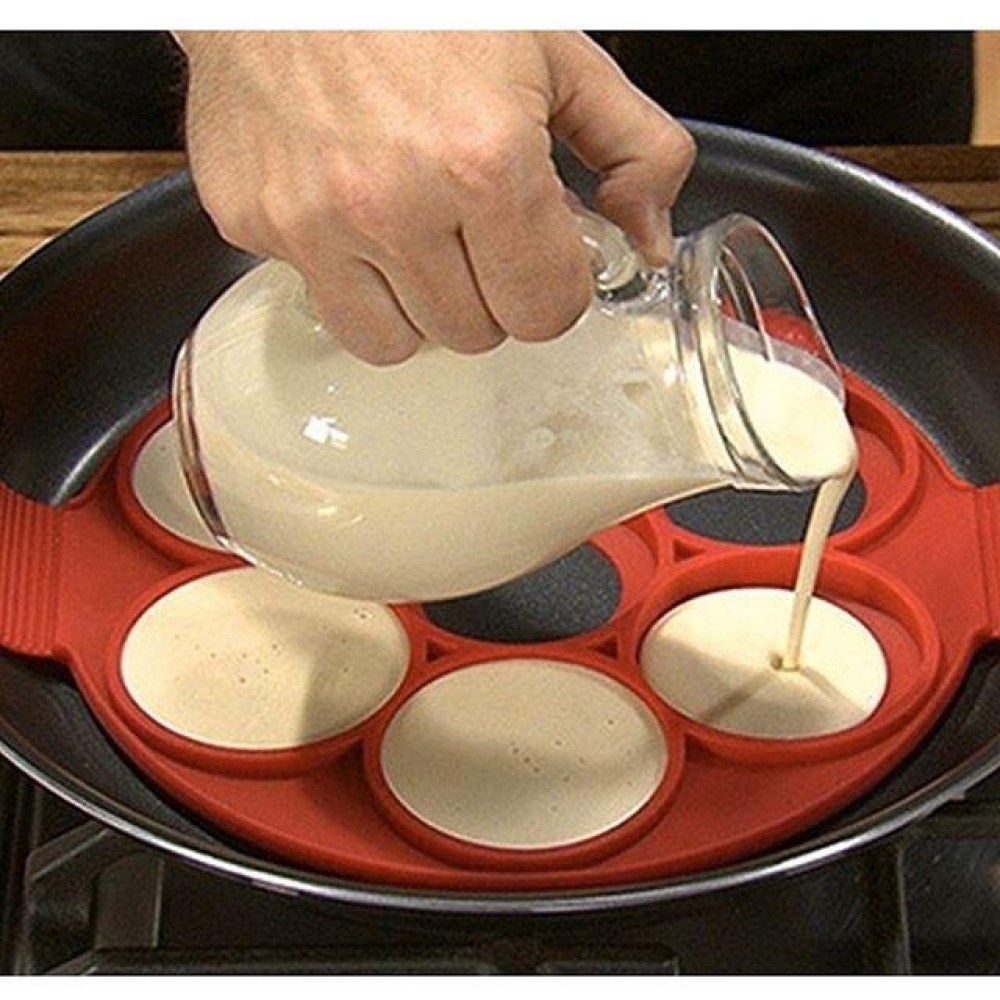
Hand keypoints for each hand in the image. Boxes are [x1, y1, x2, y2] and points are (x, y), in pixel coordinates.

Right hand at [175, 31, 694, 363]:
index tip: (544, 259)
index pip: (544, 311)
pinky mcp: (258, 225)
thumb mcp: (556, 53)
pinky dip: (351, 281)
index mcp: (484, 160)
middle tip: (479, 235)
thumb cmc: (422, 0)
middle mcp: (394, 204)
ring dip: (422, 307)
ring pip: (396, 343)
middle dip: (490, 294)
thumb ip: (633, 148)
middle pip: (474, 334)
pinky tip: (356, 220)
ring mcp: (315, 223)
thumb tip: (648, 239)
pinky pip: (326, 303)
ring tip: (420, 239)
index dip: (554, 289)